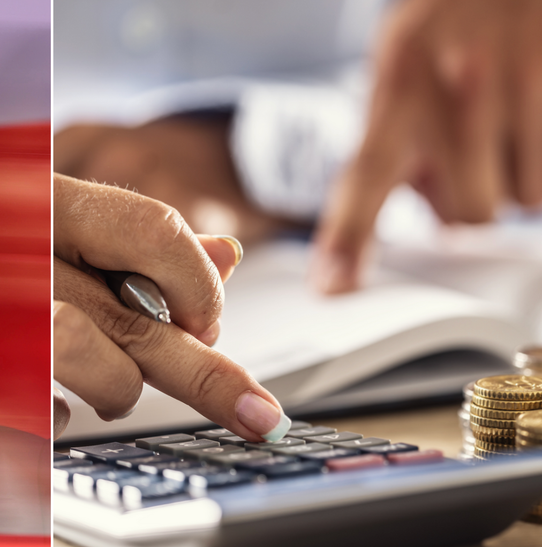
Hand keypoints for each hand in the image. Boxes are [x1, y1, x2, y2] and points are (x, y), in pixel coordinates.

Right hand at [53, 173, 289, 440]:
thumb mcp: (45, 216)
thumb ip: (130, 233)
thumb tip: (226, 255)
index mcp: (47, 202)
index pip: (155, 231)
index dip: (198, 285)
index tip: (211, 325)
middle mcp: (21, 256)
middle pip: (142, 322)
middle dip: (209, 378)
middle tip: (258, 414)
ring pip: (102, 371)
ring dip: (117, 389)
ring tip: (103, 388)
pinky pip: (44, 413)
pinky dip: (58, 416)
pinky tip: (49, 398)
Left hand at [314, 0, 541, 292]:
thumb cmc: (442, 32)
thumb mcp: (399, 75)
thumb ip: (395, 151)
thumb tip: (421, 223)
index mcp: (397, 84)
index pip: (366, 175)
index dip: (350, 236)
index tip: (335, 285)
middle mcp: (456, 87)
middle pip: (468, 214)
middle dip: (464, 202)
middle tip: (462, 160)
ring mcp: (518, 86)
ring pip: (520, 201)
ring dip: (511, 184)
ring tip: (498, 131)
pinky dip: (538, 165)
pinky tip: (525, 121)